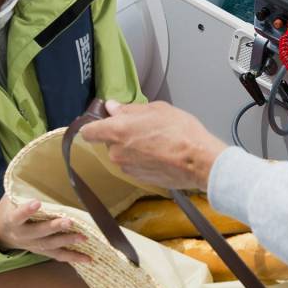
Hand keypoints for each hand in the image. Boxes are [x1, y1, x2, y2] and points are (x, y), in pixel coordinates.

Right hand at [0, 194, 90, 262]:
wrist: (0, 233)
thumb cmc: (10, 209)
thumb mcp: (10, 198)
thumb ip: (23, 190)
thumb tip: (40, 170)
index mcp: (12, 220)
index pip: (18, 215)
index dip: (26, 210)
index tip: (36, 203)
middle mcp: (23, 235)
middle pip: (39, 232)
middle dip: (54, 227)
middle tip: (69, 222)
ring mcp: (33, 245)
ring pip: (50, 245)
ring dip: (67, 241)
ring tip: (83, 238)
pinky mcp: (42, 251)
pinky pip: (58, 255)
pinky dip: (73, 257)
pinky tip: (88, 258)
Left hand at [79, 100, 227, 189]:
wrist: (199, 161)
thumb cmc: (180, 131)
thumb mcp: (157, 109)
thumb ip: (129, 109)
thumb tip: (112, 108)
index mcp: (117, 131)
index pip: (88, 132)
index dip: (94, 126)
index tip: (104, 121)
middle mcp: (117, 152)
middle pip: (110, 142)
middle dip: (122, 135)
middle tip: (144, 128)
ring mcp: (127, 168)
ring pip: (123, 154)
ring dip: (133, 148)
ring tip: (157, 142)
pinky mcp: (139, 179)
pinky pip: (134, 166)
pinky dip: (143, 160)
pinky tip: (160, 154)